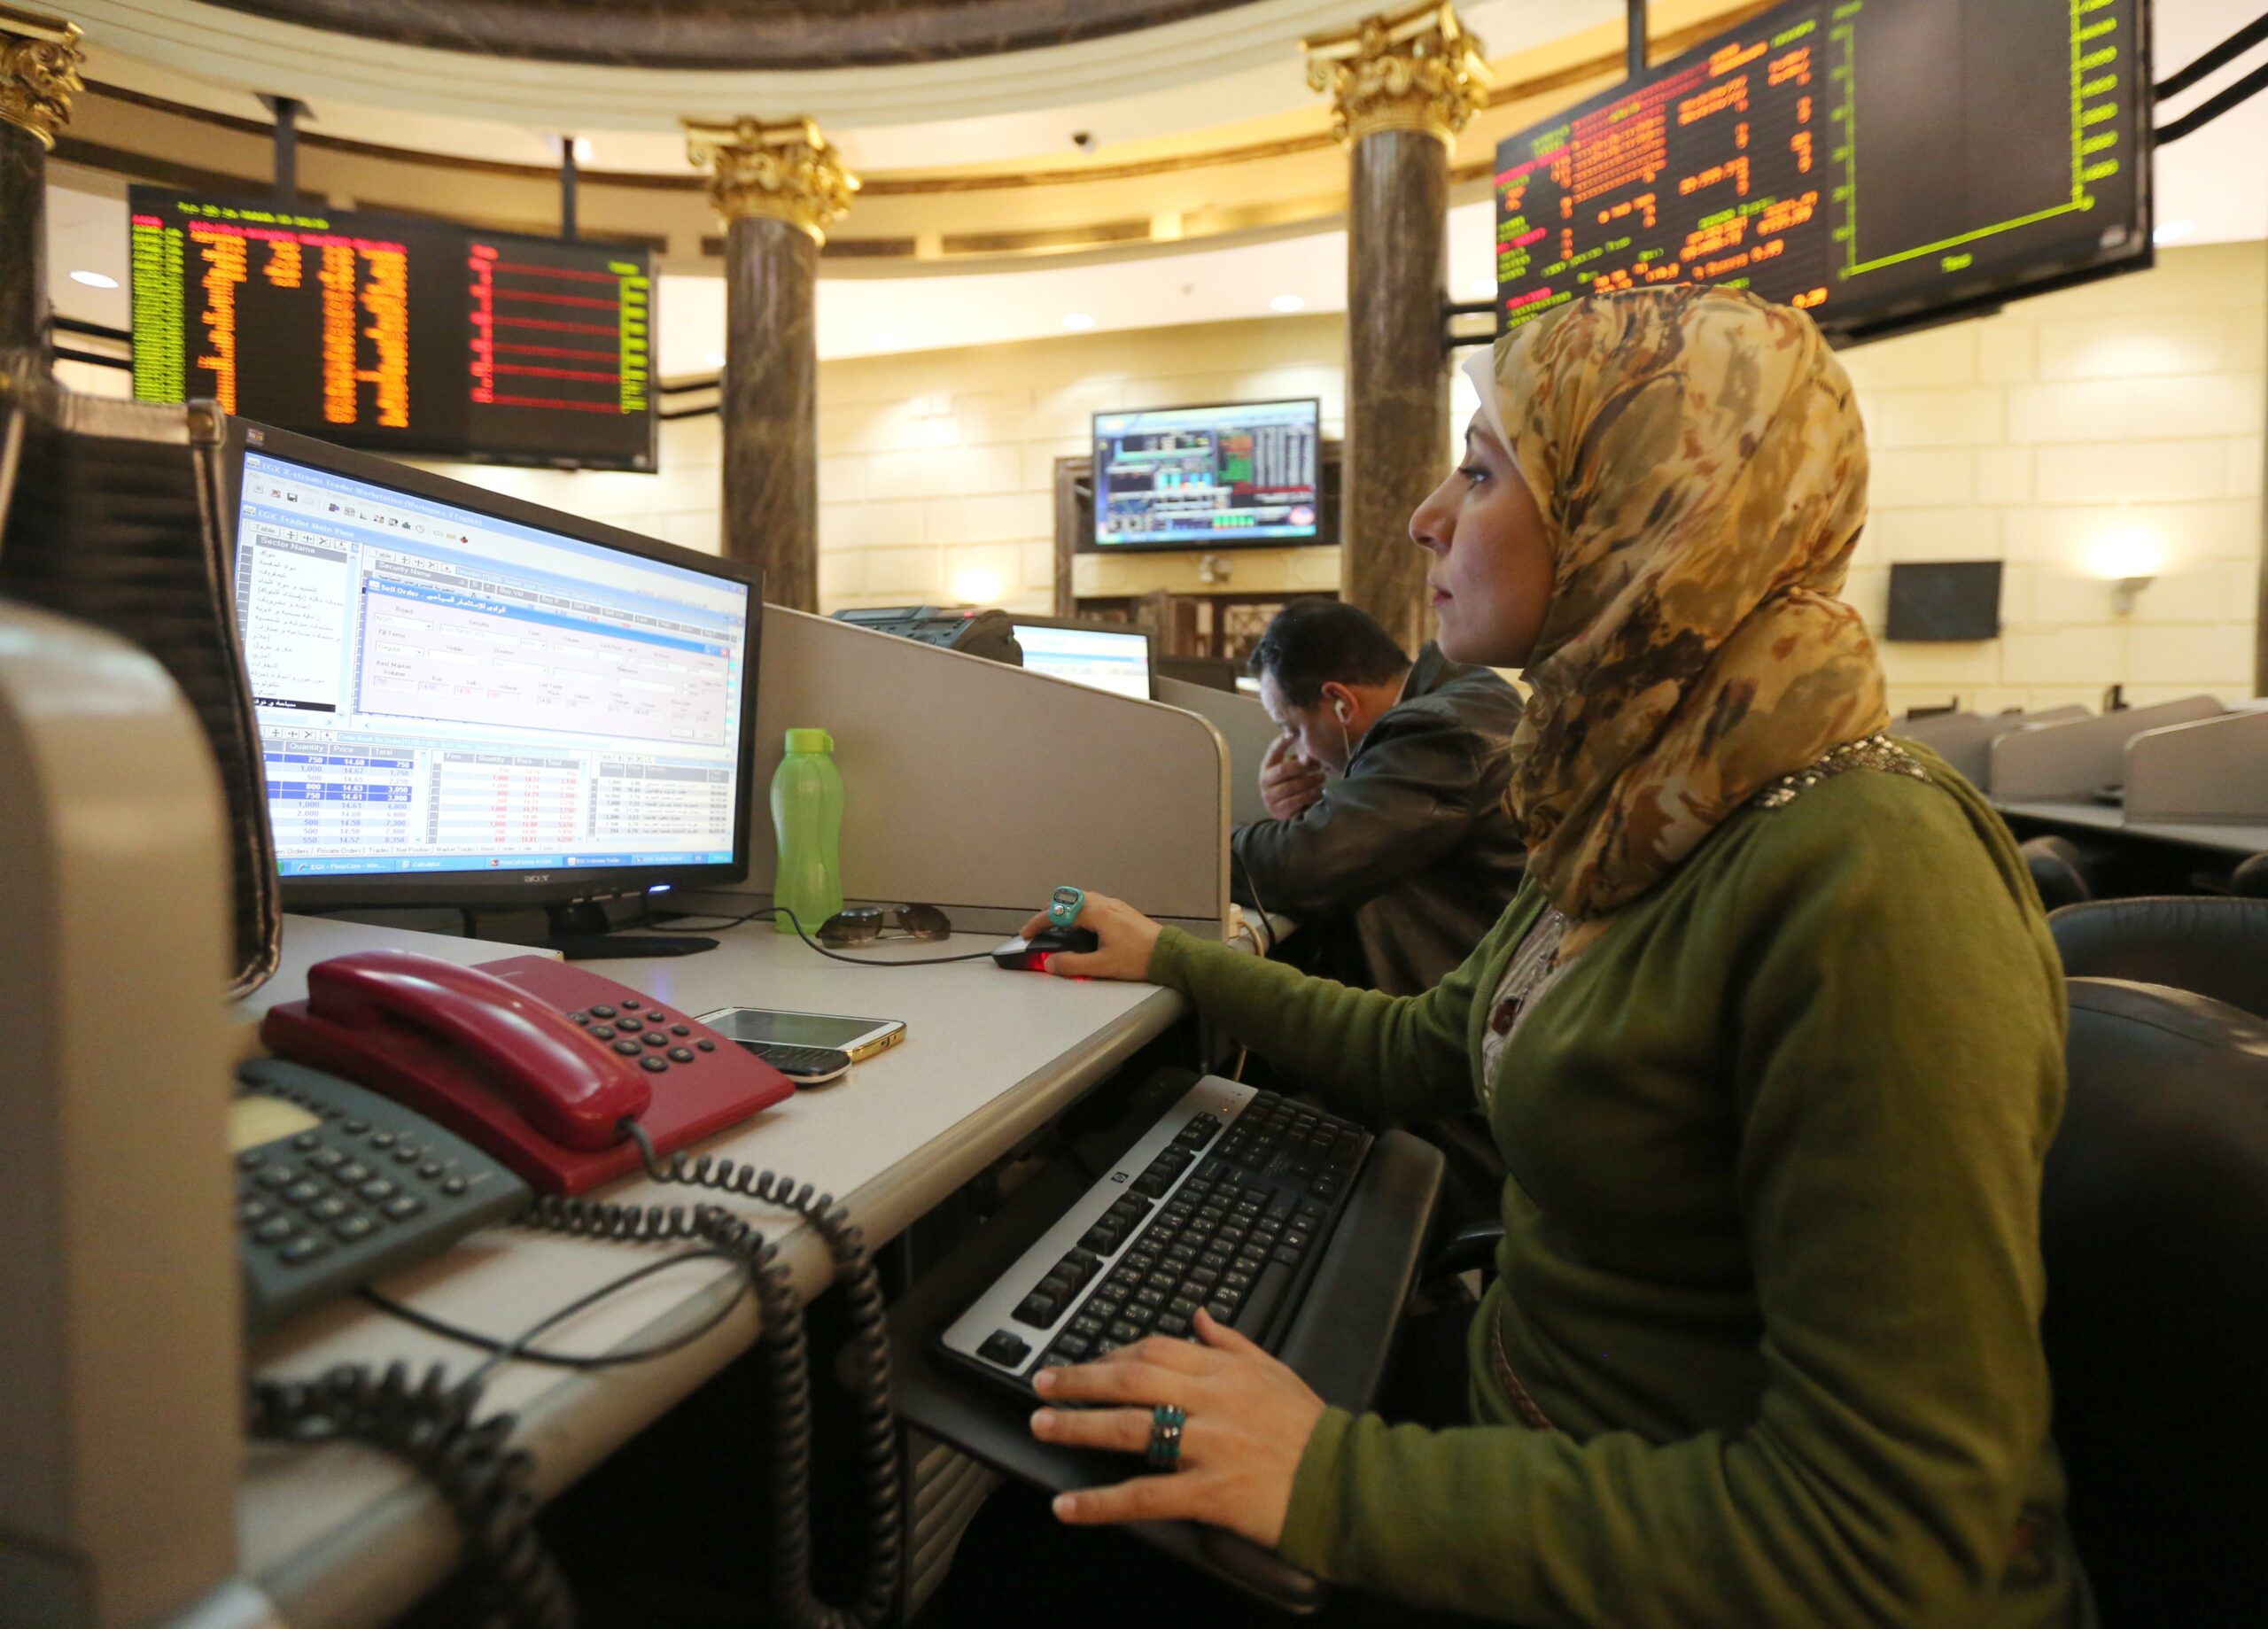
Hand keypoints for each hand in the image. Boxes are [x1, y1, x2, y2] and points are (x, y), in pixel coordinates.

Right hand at [1017, 890, 1160, 981]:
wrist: (1169, 954)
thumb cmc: (1139, 957)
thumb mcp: (1102, 965)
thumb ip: (1072, 964)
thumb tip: (1050, 963)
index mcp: (1096, 913)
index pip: (1059, 912)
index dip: (1038, 922)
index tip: (1026, 932)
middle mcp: (1104, 904)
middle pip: (1068, 900)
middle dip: (1050, 913)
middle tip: (1039, 929)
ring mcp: (1115, 905)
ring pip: (1082, 900)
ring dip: (1065, 910)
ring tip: (1057, 927)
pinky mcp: (1123, 912)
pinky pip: (1094, 904)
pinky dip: (1079, 912)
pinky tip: (1082, 927)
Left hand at [1030, 1311, 1327, 1549]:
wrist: (1345, 1483)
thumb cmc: (1311, 1430)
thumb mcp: (1275, 1370)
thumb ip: (1232, 1342)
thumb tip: (1199, 1316)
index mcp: (1225, 1369)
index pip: (1155, 1348)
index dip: (1113, 1354)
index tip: (1087, 1363)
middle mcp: (1211, 1400)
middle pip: (1132, 1379)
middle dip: (1080, 1380)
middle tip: (1042, 1384)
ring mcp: (1207, 1446)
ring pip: (1130, 1429)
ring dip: (1077, 1426)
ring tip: (1041, 1425)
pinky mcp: (1208, 1493)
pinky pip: (1144, 1496)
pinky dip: (1101, 1503)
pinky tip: (1067, 1505)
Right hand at [1260, 733, 1325, 821]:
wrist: (1283, 811)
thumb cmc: (1290, 785)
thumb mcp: (1291, 770)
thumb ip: (1298, 760)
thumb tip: (1312, 748)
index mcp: (1267, 767)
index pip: (1273, 751)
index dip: (1282, 742)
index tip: (1294, 734)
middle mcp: (1265, 781)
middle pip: (1284, 769)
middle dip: (1303, 767)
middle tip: (1318, 766)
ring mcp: (1269, 797)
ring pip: (1291, 786)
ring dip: (1309, 782)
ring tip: (1321, 778)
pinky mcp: (1277, 811)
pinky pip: (1295, 801)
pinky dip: (1309, 796)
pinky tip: (1318, 792)